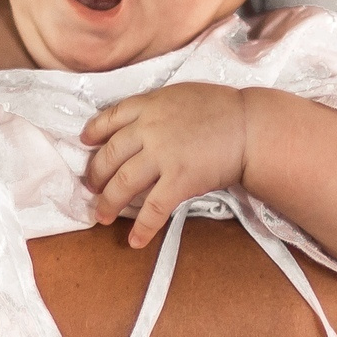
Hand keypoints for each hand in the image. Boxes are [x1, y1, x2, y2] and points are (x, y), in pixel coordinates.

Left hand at [80, 84, 249, 247]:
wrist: (250, 126)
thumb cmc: (223, 109)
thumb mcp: (182, 94)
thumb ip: (158, 107)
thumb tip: (142, 124)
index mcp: (149, 105)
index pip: (110, 118)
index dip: (94, 133)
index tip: (86, 143)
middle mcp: (149, 129)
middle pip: (110, 155)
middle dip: (96, 175)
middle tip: (92, 189)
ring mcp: (162, 155)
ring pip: (123, 183)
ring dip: (109, 203)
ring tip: (101, 216)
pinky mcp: (179, 180)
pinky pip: (153, 208)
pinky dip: (142, 228)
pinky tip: (134, 242)